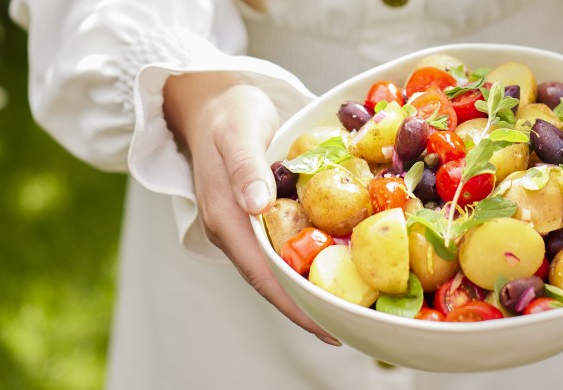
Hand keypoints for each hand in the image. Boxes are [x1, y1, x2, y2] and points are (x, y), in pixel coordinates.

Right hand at [162, 72, 339, 345]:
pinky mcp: (257, 215)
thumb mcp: (238, 132)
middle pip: (272, 280)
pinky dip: (307, 258)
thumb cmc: (227, 113)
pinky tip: (336, 263)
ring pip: (278, 266)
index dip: (294, 304)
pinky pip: (283, 245)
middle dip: (308, 306)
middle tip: (351, 323)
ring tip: (349, 304)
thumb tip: (257, 205)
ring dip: (309, 285)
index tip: (327, 327)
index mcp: (225, 218)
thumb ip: (245, 168)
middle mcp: (234, 230)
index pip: (262, 275)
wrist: (212, 99)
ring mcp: (245, 225)